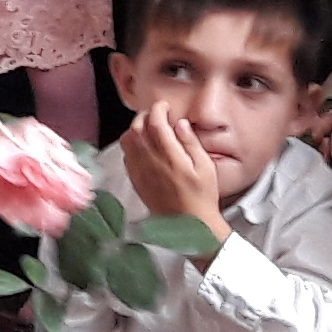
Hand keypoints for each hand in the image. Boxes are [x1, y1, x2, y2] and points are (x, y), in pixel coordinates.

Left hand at [124, 106, 225, 230]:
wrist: (190, 225)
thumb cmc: (202, 197)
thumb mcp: (206, 168)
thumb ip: (192, 143)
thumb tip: (181, 124)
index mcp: (172, 159)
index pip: (156, 124)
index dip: (158, 110)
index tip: (164, 106)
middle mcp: (153, 164)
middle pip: (137, 129)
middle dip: (144, 115)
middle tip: (155, 114)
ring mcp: (141, 173)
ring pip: (127, 141)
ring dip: (134, 129)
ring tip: (147, 127)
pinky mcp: (136, 182)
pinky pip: (126, 156)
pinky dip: (130, 145)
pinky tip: (142, 146)